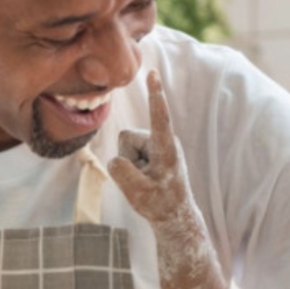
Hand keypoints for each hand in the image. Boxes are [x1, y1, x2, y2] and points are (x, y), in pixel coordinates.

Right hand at [109, 70, 196, 226]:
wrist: (173, 215)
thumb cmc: (160, 205)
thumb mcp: (137, 193)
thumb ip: (122, 172)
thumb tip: (116, 160)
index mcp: (166, 149)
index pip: (159, 117)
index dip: (155, 95)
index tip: (153, 73)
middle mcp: (163, 141)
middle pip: (127, 138)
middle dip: (127, 160)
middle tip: (144, 182)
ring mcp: (156, 144)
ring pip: (125, 146)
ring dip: (130, 165)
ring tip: (146, 181)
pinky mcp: (151, 149)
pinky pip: (127, 152)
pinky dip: (132, 167)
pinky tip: (145, 179)